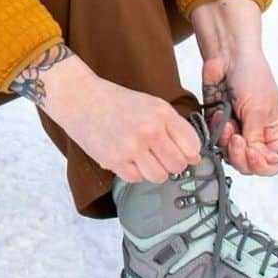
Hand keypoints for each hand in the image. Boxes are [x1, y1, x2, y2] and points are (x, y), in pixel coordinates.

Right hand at [36, 57, 201, 184]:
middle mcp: (149, 130)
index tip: (183, 151)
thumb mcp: (151, 105)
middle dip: (173, 163)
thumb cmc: (117, 101)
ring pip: (160, 176)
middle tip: (161, 155)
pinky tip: (128, 158)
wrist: (81, 98)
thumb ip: (175, 128)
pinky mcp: (115, 161)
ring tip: (144, 156)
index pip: (192, 145)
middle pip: (178, 165)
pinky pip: (137, 179)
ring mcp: (131, 147)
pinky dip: (135, 173)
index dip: (190, 152)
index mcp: (161, 113)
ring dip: (155, 171)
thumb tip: (195, 157)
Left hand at [190, 0, 277, 176]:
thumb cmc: (251, 75)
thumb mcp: (258, 108)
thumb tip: (254, 160)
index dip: (262, 164)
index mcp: (273, 132)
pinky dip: (215, 130)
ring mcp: (236, 131)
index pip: (272, 163)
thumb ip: (255, 136)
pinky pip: (214, 140)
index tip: (252, 153)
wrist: (228, 55)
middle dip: (240, 154)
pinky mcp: (218, 125)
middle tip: (236, 139)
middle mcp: (255, 135)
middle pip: (248, 165)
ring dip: (226, 140)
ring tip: (227, 120)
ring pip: (229, 155)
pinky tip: (219, 113)